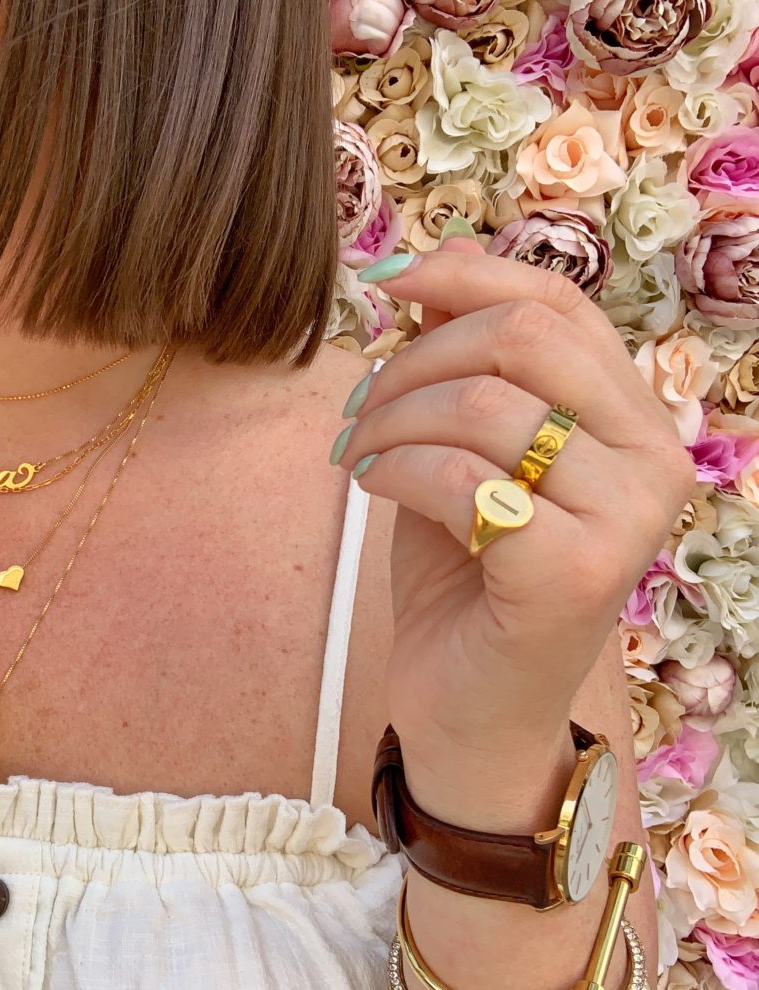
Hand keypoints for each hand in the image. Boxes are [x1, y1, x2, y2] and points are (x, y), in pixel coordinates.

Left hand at [333, 239, 696, 757]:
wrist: (472, 706)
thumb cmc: (467, 576)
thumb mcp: (458, 449)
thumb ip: (459, 364)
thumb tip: (434, 263)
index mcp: (631, 420)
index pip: (557, 306)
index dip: (465, 276)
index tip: (386, 285)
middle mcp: (652, 459)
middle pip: (522, 337)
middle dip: (413, 360)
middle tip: (361, 408)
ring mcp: (625, 518)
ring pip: (481, 405)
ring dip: (391, 419)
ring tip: (356, 454)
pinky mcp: (577, 573)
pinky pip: (460, 478)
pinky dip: (393, 471)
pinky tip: (367, 488)